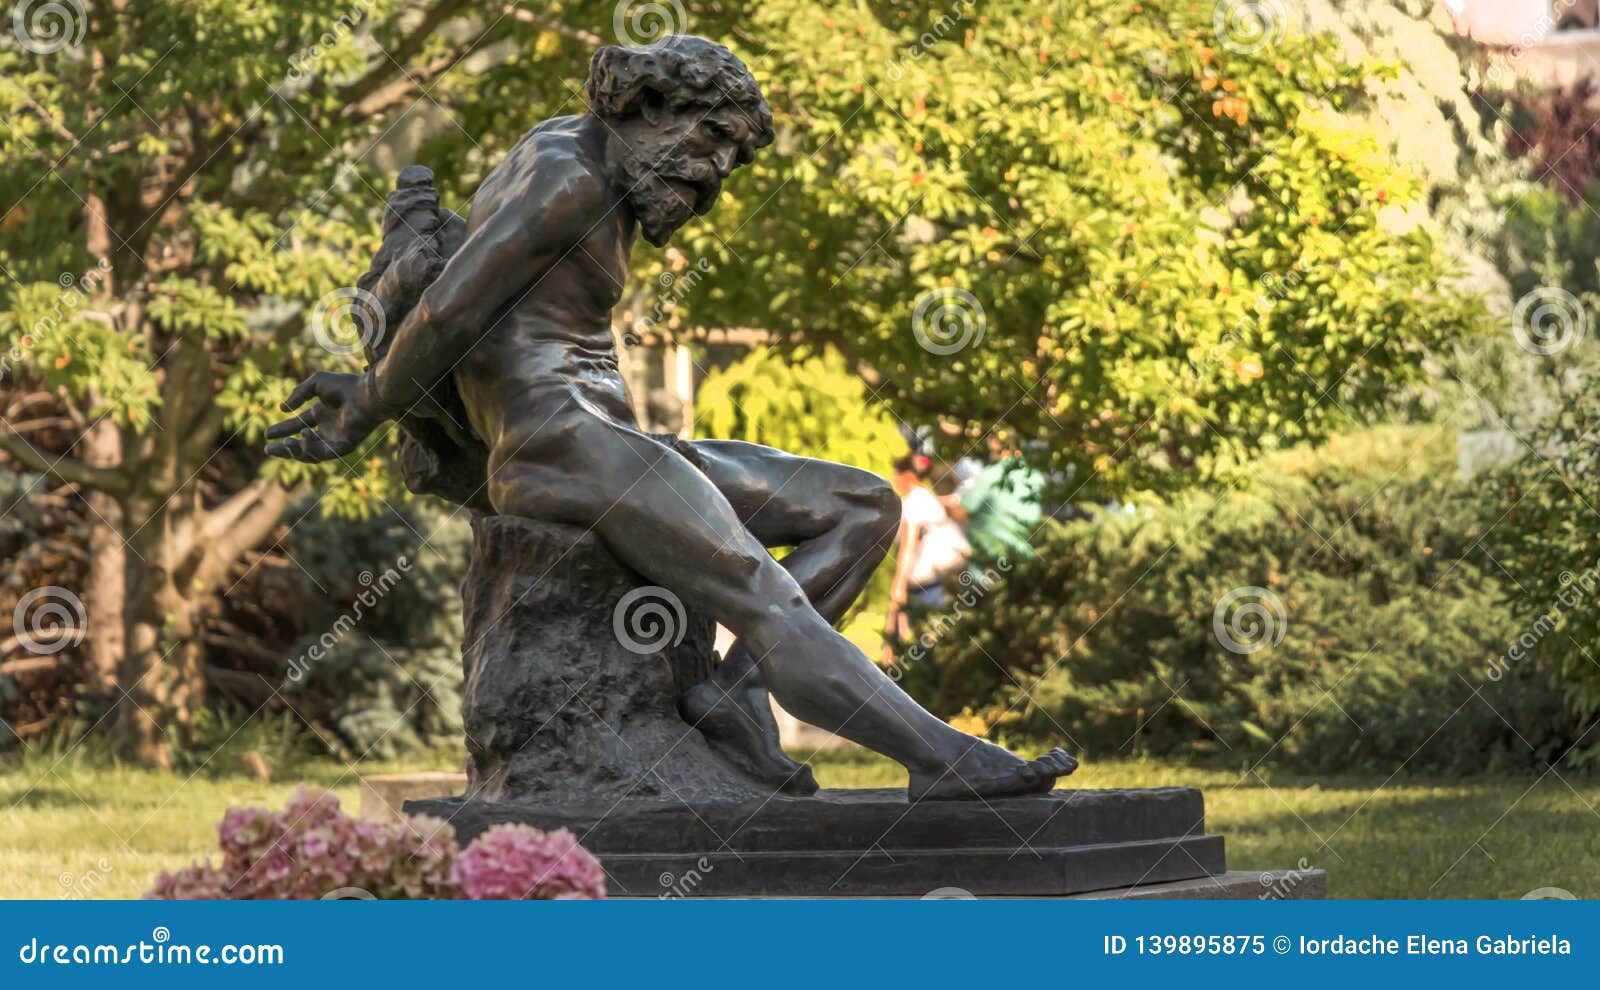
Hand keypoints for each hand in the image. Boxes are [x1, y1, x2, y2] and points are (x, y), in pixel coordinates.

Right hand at [264, 371, 387, 461]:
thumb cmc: (345, 386)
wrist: (367, 394)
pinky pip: (324, 454)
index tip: (266, 434)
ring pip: (311, 453)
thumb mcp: (316, 383)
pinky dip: (312, 447)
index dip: (281, 430)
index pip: (297, 426)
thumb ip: (298, 394)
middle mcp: (328, 429)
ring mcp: (336, 439)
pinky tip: (306, 435)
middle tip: (268, 449)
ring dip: (295, 450)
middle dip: (284, 448)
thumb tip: (282, 409)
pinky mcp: (345, 447)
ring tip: (286, 443)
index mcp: (321, 414)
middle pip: (301, 445)